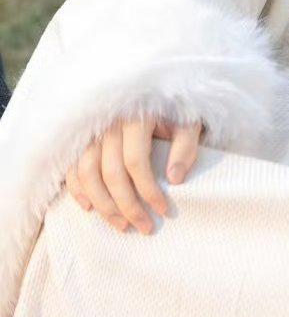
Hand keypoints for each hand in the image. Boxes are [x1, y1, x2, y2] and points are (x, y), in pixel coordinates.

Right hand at [65, 116, 203, 233]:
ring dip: (103, 205)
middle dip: (127, 206)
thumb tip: (175, 179)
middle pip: (111, 173)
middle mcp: (109, 123)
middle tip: (144, 228)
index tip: (163, 211)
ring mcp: (92, 131)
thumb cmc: (172, 108)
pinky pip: (72, 168)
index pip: (136, 162)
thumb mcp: (188, 121)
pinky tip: (90, 208)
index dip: (148, 191)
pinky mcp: (81, 138)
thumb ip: (185, 147)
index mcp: (136, 117)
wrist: (155, 88)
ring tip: (121, 225)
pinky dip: (77, 191)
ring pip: (88, 174)